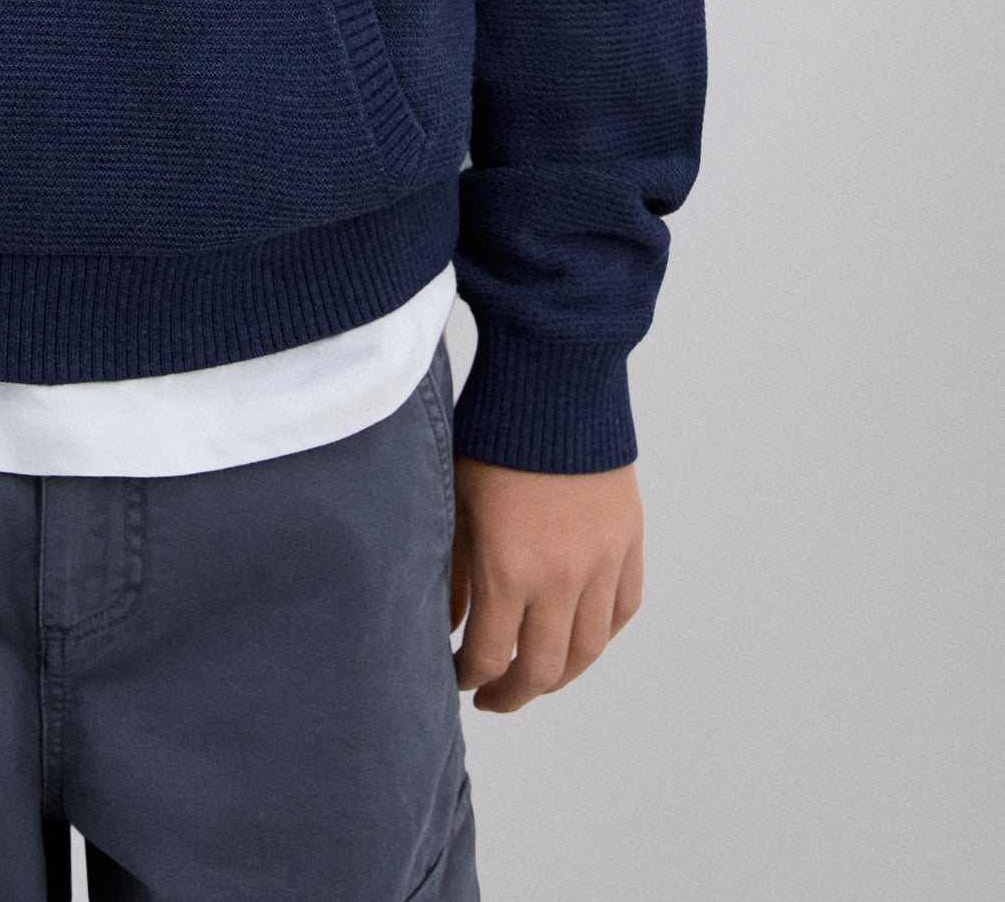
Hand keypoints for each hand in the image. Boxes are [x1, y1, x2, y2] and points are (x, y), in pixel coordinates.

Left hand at [450, 457, 642, 711]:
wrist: (554, 382)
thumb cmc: (492, 434)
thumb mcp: (456, 500)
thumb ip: (453, 571)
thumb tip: (448, 624)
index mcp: (508, 568)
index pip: (488, 656)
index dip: (467, 678)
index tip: (452, 678)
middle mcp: (561, 577)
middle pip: (542, 669)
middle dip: (511, 693)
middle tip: (491, 695)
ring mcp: (602, 562)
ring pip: (587, 651)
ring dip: (559, 674)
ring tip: (533, 675)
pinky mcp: (629, 542)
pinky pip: (622, 611)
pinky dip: (601, 634)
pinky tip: (577, 636)